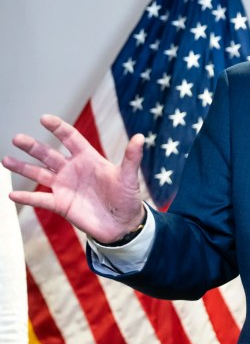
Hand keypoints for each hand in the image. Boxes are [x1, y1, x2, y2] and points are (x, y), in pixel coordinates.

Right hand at [2, 114, 145, 242]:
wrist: (122, 224)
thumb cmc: (127, 197)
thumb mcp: (129, 176)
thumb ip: (132, 157)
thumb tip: (141, 137)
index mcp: (88, 158)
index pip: (70, 138)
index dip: (58, 128)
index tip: (44, 118)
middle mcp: (73, 170)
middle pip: (49, 154)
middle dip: (33, 146)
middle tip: (16, 138)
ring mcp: (65, 186)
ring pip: (39, 174)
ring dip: (23, 167)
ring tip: (5, 159)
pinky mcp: (61, 204)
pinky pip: (40, 200)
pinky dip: (26, 197)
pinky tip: (11, 194)